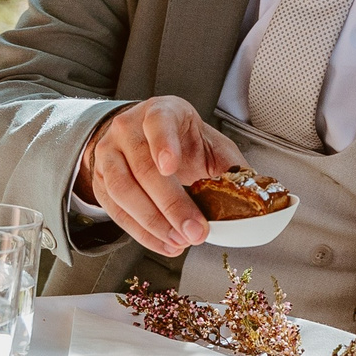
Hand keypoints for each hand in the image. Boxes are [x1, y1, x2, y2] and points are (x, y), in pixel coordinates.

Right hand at [75, 96, 245, 257]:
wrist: (145, 139)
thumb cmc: (183, 142)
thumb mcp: (211, 144)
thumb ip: (231, 167)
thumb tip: (255, 194)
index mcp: (161, 111)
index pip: (158, 122)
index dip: (164, 144)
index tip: (170, 166)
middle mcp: (128, 129)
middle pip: (143, 168)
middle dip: (171, 205)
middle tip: (194, 231)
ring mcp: (109, 153)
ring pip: (123, 190)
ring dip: (153, 223)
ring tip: (180, 242)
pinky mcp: (100, 180)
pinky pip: (115, 210)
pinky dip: (140, 232)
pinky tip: (163, 244)